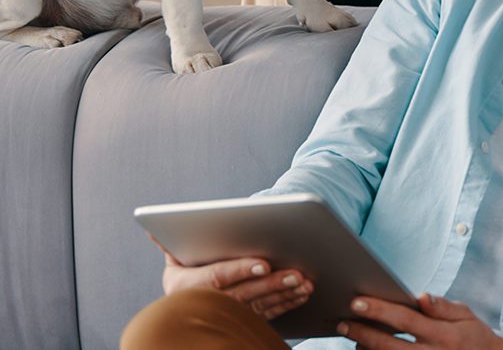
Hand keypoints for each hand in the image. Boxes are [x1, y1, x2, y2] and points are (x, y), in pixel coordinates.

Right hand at [160, 248, 313, 321]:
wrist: (184, 308)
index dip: (241, 270)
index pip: (217, 277)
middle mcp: (205, 306)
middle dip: (272, 284)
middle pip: (244, 295)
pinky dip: (286, 304)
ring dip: (284, 295)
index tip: (264, 264)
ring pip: (259, 307)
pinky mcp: (243, 322)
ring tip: (305, 282)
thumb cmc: (185, 269)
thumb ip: (170, 241)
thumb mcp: (174, 257)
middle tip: (297, 273)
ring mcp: (226, 317)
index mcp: (186, 287)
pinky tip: (302, 293)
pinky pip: (268, 315)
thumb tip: (151, 227)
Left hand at [337, 293, 502, 349]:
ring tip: (349, 338)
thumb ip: (443, 307)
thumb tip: (420, 296)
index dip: (379, 310)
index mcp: (443, 335)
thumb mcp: (466, 317)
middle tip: (341, 320)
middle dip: (362, 332)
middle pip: (389, 346)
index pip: (405, 319)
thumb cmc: (476, 337)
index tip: (356, 301)